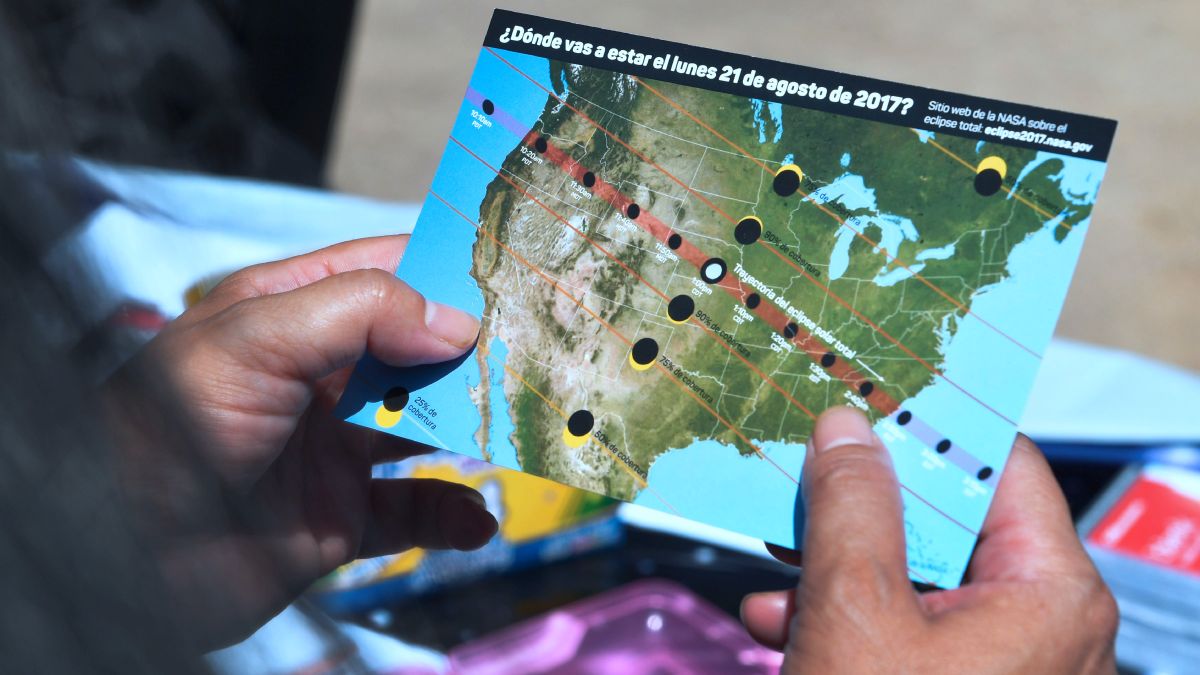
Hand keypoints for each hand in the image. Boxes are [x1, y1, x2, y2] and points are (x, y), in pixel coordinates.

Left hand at [107, 236, 496, 648]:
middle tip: (540, 356)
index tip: (517, 273)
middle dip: (477, 354)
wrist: (123, 554)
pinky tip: (476, 520)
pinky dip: (452, 515)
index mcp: (293, 313)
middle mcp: (321, 376)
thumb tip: (456, 319)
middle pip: (420, 352)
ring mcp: (334, 447)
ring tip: (525, 431)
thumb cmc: (168, 427)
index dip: (449, 271)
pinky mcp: (341, 517)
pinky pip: (414, 510)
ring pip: (428, 429)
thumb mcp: (256, 339)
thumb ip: (359, 312)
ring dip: (476, 432)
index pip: (386, 272)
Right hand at [740, 407, 1117, 673]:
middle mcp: (1038, 623)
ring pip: (914, 577)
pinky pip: (903, 631)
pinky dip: (841, 618)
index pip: (1003, 464)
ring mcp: (998, 665)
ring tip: (773, 557)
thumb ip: (852, 507)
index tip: (865, 394)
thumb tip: (847, 429)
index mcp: (1049, 592)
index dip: (932, 424)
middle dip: (861, 503)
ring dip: (835, 564)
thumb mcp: (855, 611)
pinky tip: (778, 621)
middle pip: (950, 521)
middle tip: (803, 469)